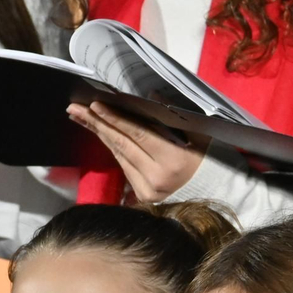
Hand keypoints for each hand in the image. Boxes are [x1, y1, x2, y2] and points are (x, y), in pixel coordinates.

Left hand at [67, 101, 205, 202]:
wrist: (217, 193)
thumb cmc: (210, 159)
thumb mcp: (197, 134)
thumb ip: (171, 117)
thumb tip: (150, 96)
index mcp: (172, 160)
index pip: (137, 135)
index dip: (115, 119)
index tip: (94, 106)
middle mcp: (157, 178)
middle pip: (121, 146)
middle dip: (97, 125)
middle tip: (75, 109)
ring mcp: (149, 190)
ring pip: (120, 156)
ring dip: (102, 135)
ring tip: (83, 118)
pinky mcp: (144, 197)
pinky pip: (125, 167)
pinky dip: (115, 149)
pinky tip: (103, 134)